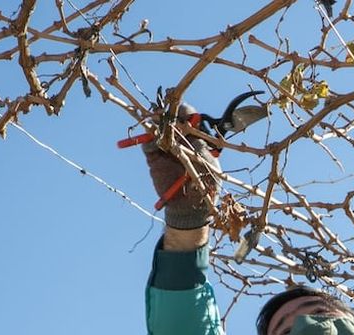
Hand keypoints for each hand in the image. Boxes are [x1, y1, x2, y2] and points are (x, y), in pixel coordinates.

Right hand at [142, 103, 220, 229]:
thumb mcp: (207, 162)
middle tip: (161, 113)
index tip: (178, 108)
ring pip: (155, 129)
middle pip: (168, 119)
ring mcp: (165, 148)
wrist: (190, 208)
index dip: (182, 110)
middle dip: (164, 114)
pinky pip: (147, 145)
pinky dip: (146, 141)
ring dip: (153, 125)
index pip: (187, 116)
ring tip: (154, 124)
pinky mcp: (153, 158)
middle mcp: (179, 139)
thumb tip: (191, 125)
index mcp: (195, 137)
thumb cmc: (206, 185)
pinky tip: (151, 142)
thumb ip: (198, 143)